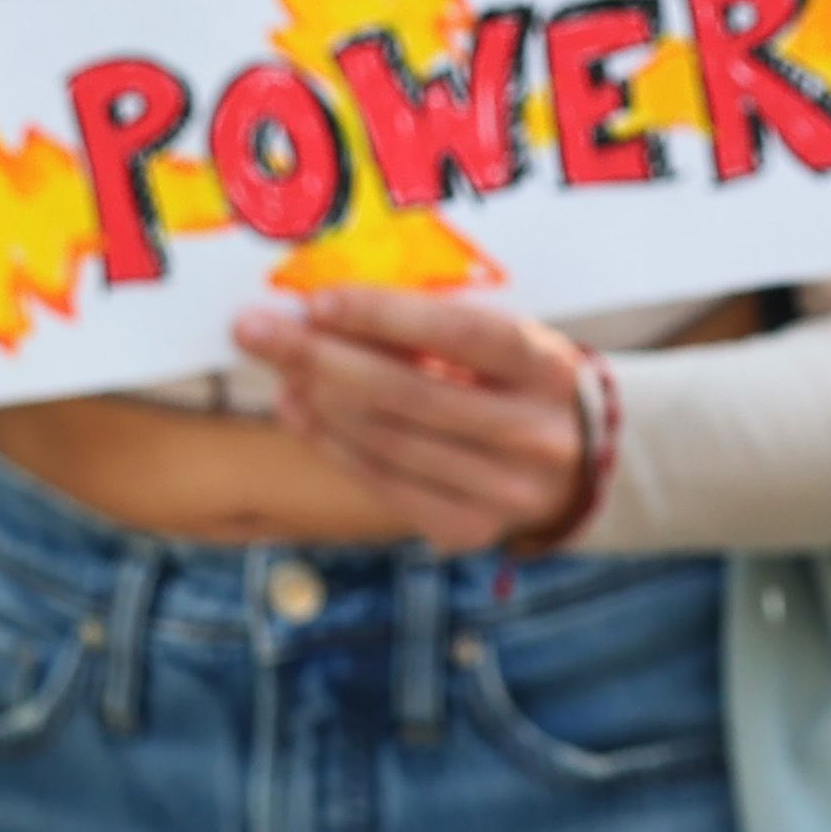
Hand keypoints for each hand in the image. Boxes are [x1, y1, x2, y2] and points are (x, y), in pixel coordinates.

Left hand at [223, 287, 596, 550]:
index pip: (464, 335)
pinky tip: (299, 410)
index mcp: (549, 368)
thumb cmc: (515, 381)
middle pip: (411, 394)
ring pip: (388, 443)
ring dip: (319, 402)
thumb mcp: (500, 342)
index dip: (388, 316)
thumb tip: (326, 308)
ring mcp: (504, 491)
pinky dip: (332, 445)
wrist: (574, 464)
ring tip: (275, 369)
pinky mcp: (468, 530)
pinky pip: (383, 485)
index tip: (318, 301)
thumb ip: (431, 328)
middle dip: (323, 358)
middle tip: (256, 331)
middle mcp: (535, 434)